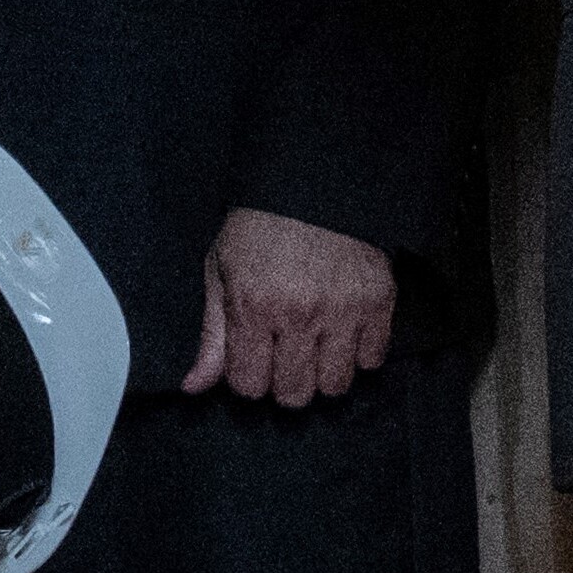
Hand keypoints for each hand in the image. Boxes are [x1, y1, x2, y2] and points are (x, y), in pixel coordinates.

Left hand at [179, 208, 394, 408]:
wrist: (315, 178)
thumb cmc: (261, 224)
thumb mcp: (221, 270)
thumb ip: (212, 335)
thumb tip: (193, 387)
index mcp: (252, 306)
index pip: (249, 386)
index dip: (248, 375)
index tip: (254, 355)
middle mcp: (298, 314)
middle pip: (293, 394)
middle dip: (284, 380)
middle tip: (285, 352)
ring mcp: (343, 309)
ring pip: (334, 386)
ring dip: (323, 372)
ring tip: (316, 344)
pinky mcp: (379, 300)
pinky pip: (373, 359)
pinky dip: (360, 352)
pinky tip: (345, 330)